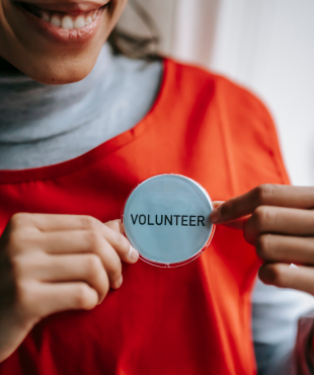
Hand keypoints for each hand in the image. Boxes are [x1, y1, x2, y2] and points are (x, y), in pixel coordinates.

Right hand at [0, 213, 138, 361]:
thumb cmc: (16, 281)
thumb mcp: (39, 252)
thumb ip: (77, 237)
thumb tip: (120, 225)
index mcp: (26, 224)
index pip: (86, 223)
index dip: (115, 238)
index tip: (129, 253)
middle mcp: (21, 241)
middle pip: (93, 241)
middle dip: (116, 261)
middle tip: (117, 278)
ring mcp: (21, 269)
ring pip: (92, 266)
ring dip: (106, 284)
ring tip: (100, 293)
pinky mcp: (25, 300)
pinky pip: (82, 294)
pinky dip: (93, 300)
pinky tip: (87, 304)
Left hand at [210, 184, 313, 294]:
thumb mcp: (302, 215)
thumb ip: (267, 209)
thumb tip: (217, 209)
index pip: (266, 193)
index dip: (235, 204)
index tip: (215, 214)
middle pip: (261, 218)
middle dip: (249, 230)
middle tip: (257, 237)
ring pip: (264, 246)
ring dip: (261, 253)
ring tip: (277, 255)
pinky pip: (272, 273)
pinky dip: (266, 274)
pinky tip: (278, 272)